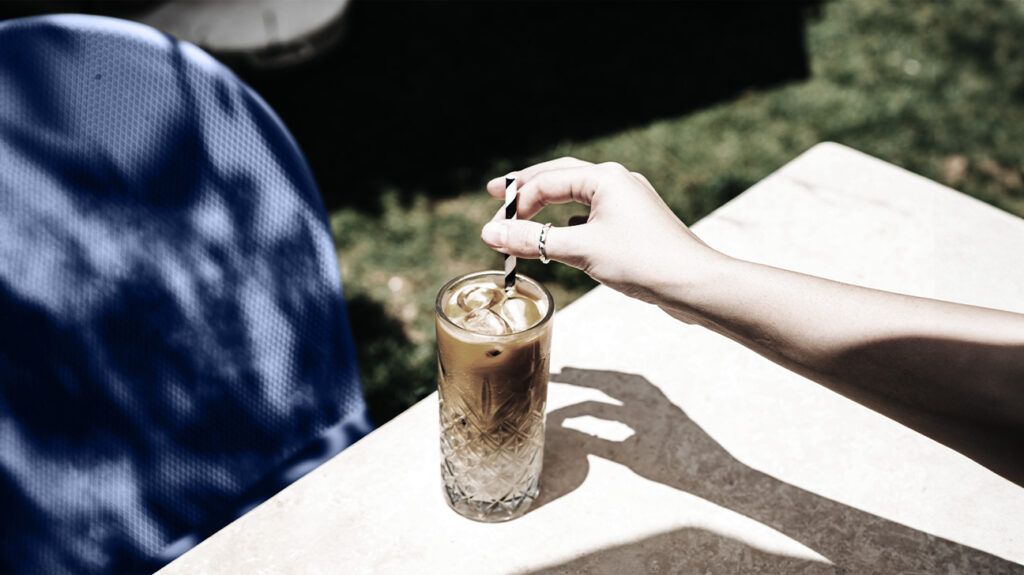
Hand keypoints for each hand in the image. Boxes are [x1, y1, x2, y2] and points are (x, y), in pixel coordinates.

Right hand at [482, 157, 724, 304]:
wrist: (694, 284)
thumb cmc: (642, 261)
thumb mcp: (581, 250)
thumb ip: (534, 241)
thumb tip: (490, 234)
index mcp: (604, 177)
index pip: (546, 182)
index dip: (516, 206)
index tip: (494, 230)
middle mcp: (616, 181)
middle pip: (560, 176)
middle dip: (528, 188)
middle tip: (496, 194)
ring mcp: (627, 202)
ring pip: (577, 196)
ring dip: (548, 206)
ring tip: (524, 215)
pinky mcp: (633, 224)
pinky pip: (592, 215)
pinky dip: (570, 222)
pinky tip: (563, 236)